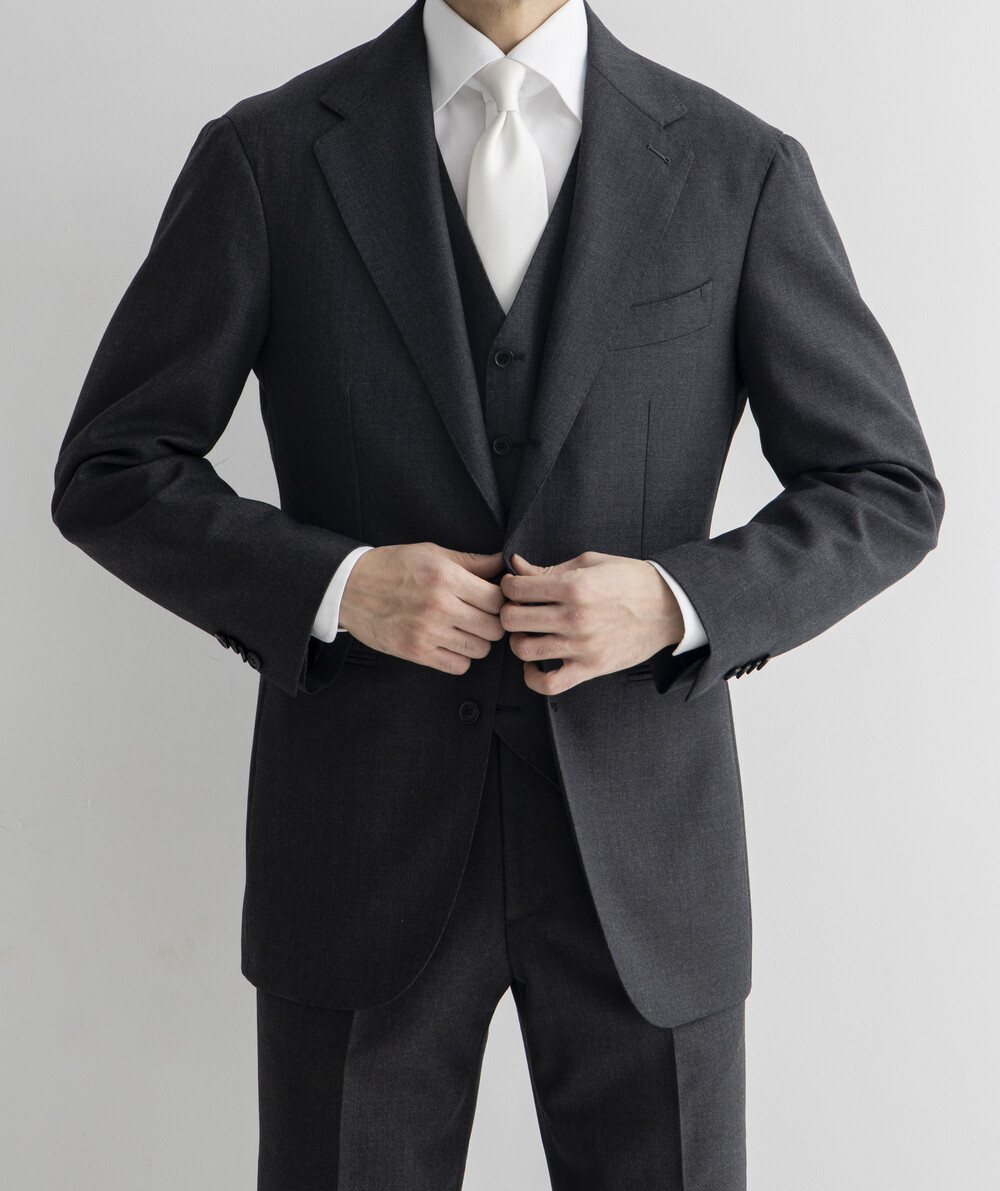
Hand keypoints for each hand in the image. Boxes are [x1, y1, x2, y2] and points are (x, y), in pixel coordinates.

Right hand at [338, 542, 506, 674]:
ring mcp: (427, 632)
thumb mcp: (432, 553)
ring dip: (477, 641)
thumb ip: (471, 561)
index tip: (492, 600)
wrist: (349, 587)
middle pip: (493, 627)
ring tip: (464, 630)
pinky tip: (450, 644)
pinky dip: (459, 658)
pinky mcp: (415, 651)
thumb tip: (503, 562)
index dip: (500, 600)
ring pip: (480, 649)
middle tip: (481, 616)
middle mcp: (439, 606)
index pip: (496, 599)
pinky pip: (458, 666)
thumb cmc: (392, 566)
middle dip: (492, 622)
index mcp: (446, 578)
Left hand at [499, 550, 683, 694]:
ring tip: (528, 633)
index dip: (508, 586)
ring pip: (524, 649)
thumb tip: (516, 566)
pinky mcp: (590, 668)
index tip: (514, 588)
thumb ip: (550, 568)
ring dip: (518, 640)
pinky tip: (534, 663)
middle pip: (513, 619)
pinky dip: (533, 677)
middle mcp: (574, 617)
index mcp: (574, 586)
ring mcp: (582, 646)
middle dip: (509, 611)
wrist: (668, 606)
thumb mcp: (590, 563)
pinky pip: (548, 684)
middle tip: (518, 609)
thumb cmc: (630, 581)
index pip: (516, 589)